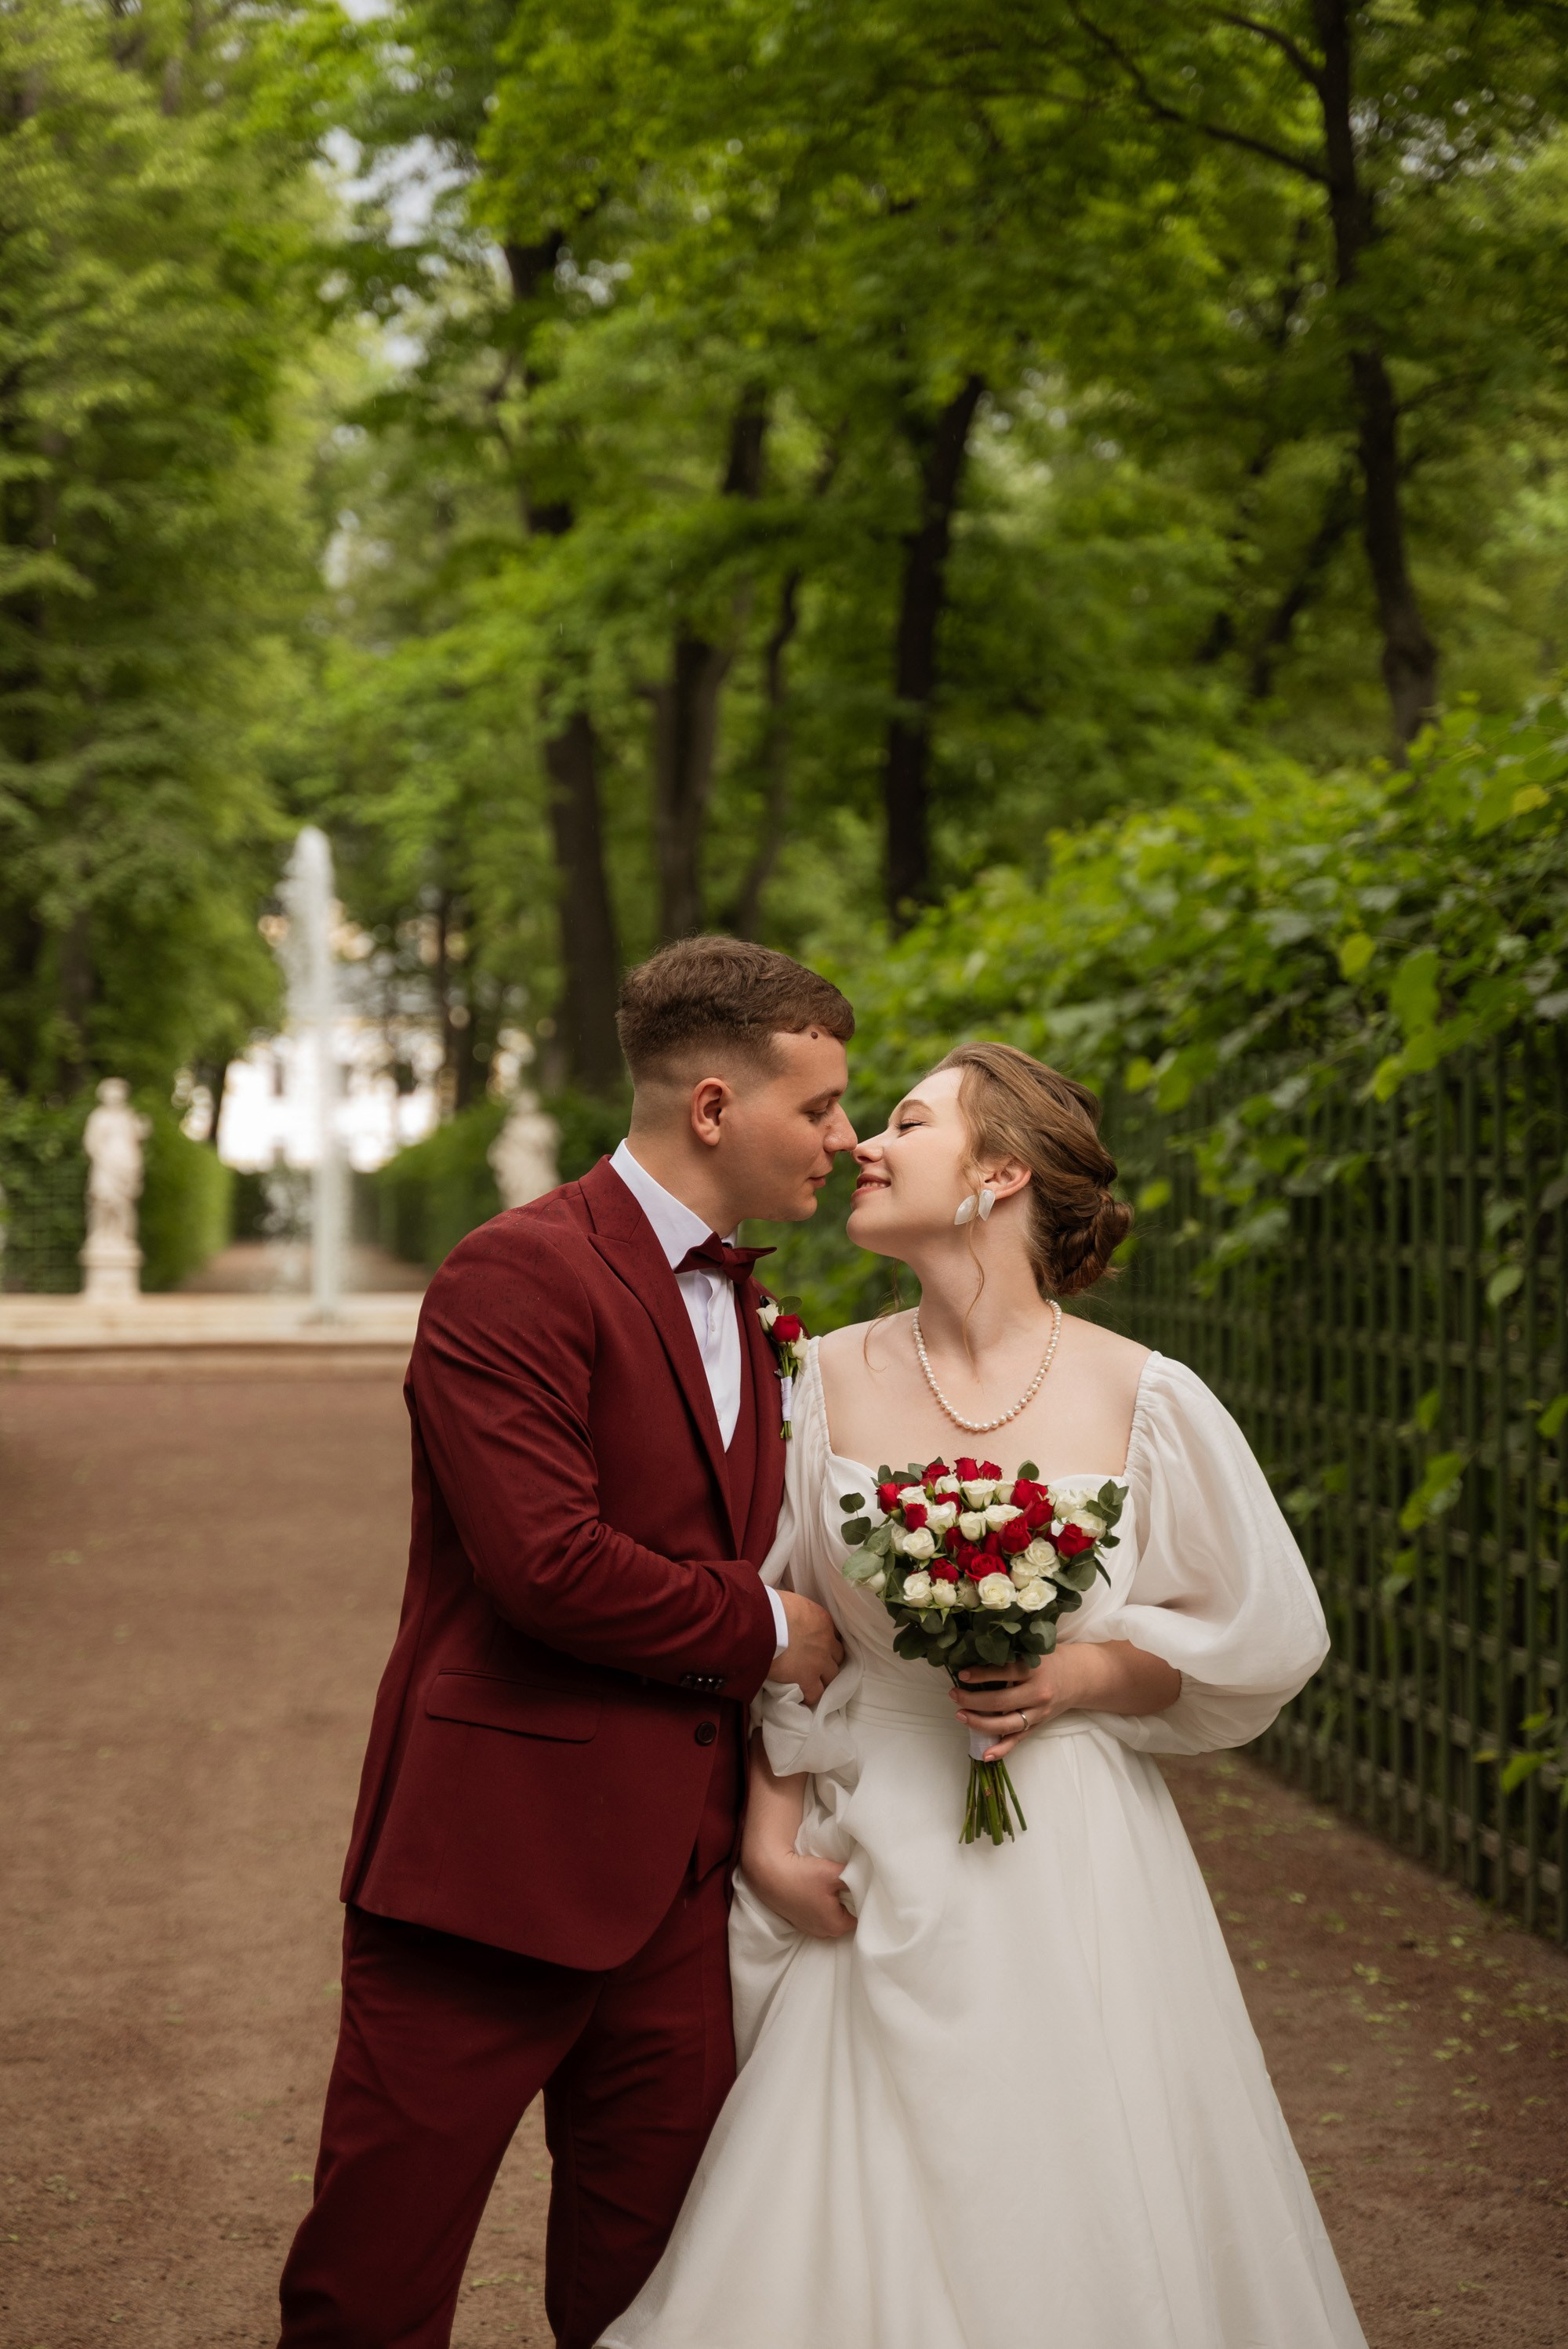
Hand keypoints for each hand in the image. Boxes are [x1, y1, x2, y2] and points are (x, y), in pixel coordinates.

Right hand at [743, 1846, 856, 1939]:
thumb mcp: (835, 1873)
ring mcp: (809, 1928)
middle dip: (850, 1903)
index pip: (862, 1917)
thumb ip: (856, 1878)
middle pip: (847, 1918)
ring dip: (834, 1903)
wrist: (769, 1875)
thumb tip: (867, 1879)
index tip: (864, 1887)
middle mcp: (824, 1933)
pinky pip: (818, 1914)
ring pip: (832, 1916)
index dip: (864, 1901)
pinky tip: (818, 1889)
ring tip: (833, 1886)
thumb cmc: (803, 1876)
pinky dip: (820, 1904)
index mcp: (836, 1926)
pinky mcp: (798, 1920)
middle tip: (851, 1884)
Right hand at [772, 1589, 844, 1704]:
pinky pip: (815, 1694)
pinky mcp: (807, 1679)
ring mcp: (819, 1663)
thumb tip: (792, 1613)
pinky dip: (810, 1695)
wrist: (762, 1624)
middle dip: (828, 1660)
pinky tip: (802, 1694)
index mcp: (823, 1621)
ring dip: (822, 1678)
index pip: (833, 1635)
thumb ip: (798, 1612)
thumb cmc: (771, 1608)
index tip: (817, 1645)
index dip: (826, 1642)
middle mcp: (826, 1642)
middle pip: (837, 1657)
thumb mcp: (791, 1602)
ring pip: (831, 1676)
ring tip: (809, 1680)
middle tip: (815, 1663)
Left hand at [949, 1647, 1098, 1761]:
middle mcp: (1037, 1692)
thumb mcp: (1034, 1650)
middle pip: (1001, 1701)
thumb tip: (973, 1654)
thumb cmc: (1051, 1659)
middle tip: (954, 1695)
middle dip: (973, 1700)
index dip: (981, 1674)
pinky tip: (986, 1755)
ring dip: (980, 1723)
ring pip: (1006, 1724)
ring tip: (961, 1716)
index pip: (1004, 1672)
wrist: (1081, 1677)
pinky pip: (1018, 1739)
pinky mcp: (1038, 1724)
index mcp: (1035, 1669)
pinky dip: (1002, 1749)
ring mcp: (1038, 1712)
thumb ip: (1010, 1654)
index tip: (962, 1674)